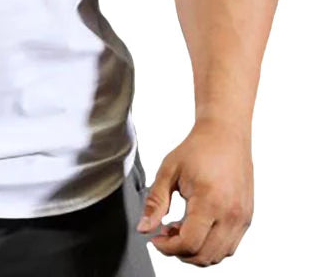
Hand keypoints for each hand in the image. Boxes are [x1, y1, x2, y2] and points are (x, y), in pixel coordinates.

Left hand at [136, 118, 253, 266]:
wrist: (225, 135)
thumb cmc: (196, 149)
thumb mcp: (168, 171)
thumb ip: (155, 202)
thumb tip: (144, 228)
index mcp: (210, 202)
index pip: (189, 243)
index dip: (167, 247)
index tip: (154, 238)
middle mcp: (231, 215)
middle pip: (204, 256)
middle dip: (179, 251)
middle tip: (164, 233)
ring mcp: (242, 218)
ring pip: (219, 255)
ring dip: (196, 251)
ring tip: (179, 228)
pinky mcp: (246, 218)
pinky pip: (229, 246)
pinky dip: (210, 245)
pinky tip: (195, 226)